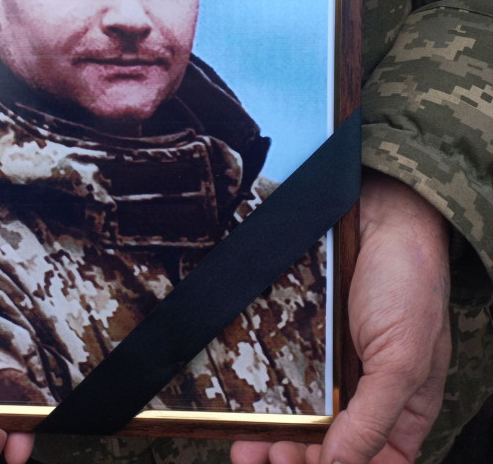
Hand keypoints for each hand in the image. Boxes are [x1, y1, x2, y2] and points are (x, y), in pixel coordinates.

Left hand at [231, 171, 451, 463]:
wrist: (381, 213)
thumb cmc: (408, 283)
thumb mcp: (404, 361)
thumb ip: (376, 419)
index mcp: (403, 405)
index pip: (372, 460)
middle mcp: (367, 388)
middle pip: (330, 445)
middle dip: (294, 459)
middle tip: (259, 458)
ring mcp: (334, 361)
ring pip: (301, 415)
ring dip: (272, 436)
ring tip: (244, 446)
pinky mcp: (307, 333)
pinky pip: (283, 371)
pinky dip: (264, 395)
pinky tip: (244, 408)